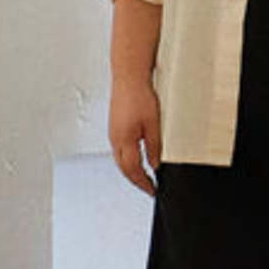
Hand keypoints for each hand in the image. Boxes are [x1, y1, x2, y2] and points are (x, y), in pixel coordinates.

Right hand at [109, 79, 160, 196]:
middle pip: (124, 169)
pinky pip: (119, 151)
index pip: (134, 170)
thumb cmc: (139, 96)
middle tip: (149, 187)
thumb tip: (155, 165)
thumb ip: (154, 147)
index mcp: (125, 140)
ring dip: (131, 172)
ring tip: (144, 177)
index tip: (152, 190)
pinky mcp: (114, 128)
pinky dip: (127, 161)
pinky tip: (135, 160)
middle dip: (137, 181)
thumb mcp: (153, 124)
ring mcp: (113, 134)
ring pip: (120, 161)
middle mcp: (115, 139)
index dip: (144, 183)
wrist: (128, 78)